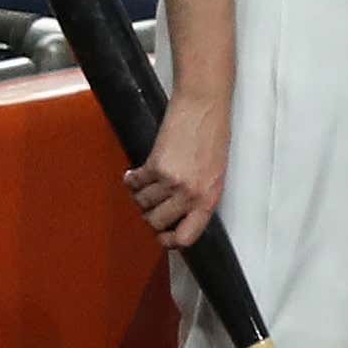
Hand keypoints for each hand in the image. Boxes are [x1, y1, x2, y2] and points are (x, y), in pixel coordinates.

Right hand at [127, 93, 227, 250]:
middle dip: (150, 214)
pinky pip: (134, 184)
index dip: (171, 241)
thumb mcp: (216, 172)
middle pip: (156, 222)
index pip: (187, 236)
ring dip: (140, 195)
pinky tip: (136, 173)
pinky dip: (131, 179)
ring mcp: (172, 181)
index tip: (162, 236)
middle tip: (151, 202)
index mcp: (209, 197)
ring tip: (147, 182)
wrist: (204, 106)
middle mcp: (191, 194)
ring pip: (142, 203)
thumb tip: (181, 215)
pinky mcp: (155, 166)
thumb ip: (200, 195)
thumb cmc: (213, 135)